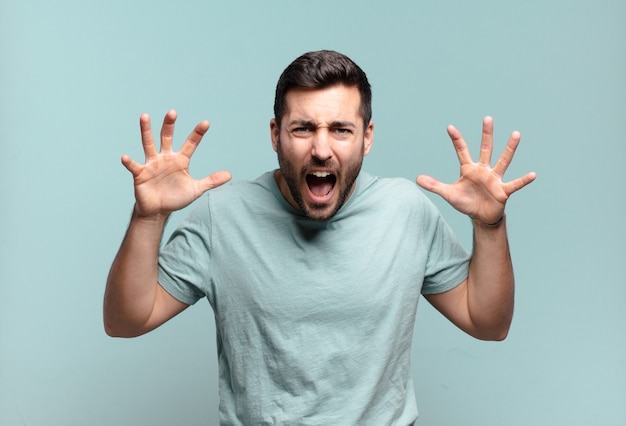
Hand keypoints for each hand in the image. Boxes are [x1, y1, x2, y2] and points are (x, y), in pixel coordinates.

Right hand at [121, 110, 231, 218]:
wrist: (158, 210)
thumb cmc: (176, 197)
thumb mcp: (196, 189)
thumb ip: (211, 181)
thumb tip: (229, 175)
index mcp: (180, 160)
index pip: (191, 143)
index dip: (198, 133)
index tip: (206, 123)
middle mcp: (165, 157)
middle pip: (167, 137)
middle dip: (170, 125)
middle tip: (173, 112)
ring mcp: (152, 164)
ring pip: (148, 144)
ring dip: (146, 131)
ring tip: (145, 116)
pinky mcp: (140, 174)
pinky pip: (134, 166)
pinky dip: (129, 162)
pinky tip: (125, 157)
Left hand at [416, 116, 535, 224]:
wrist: (481, 216)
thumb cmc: (466, 202)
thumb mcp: (448, 194)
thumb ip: (434, 185)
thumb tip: (417, 179)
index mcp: (469, 169)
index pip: (462, 151)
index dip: (456, 140)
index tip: (450, 127)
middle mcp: (483, 170)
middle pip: (485, 148)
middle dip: (486, 134)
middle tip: (487, 118)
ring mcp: (495, 179)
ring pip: (503, 160)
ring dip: (509, 148)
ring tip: (516, 134)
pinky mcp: (503, 191)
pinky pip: (515, 184)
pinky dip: (523, 180)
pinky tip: (533, 174)